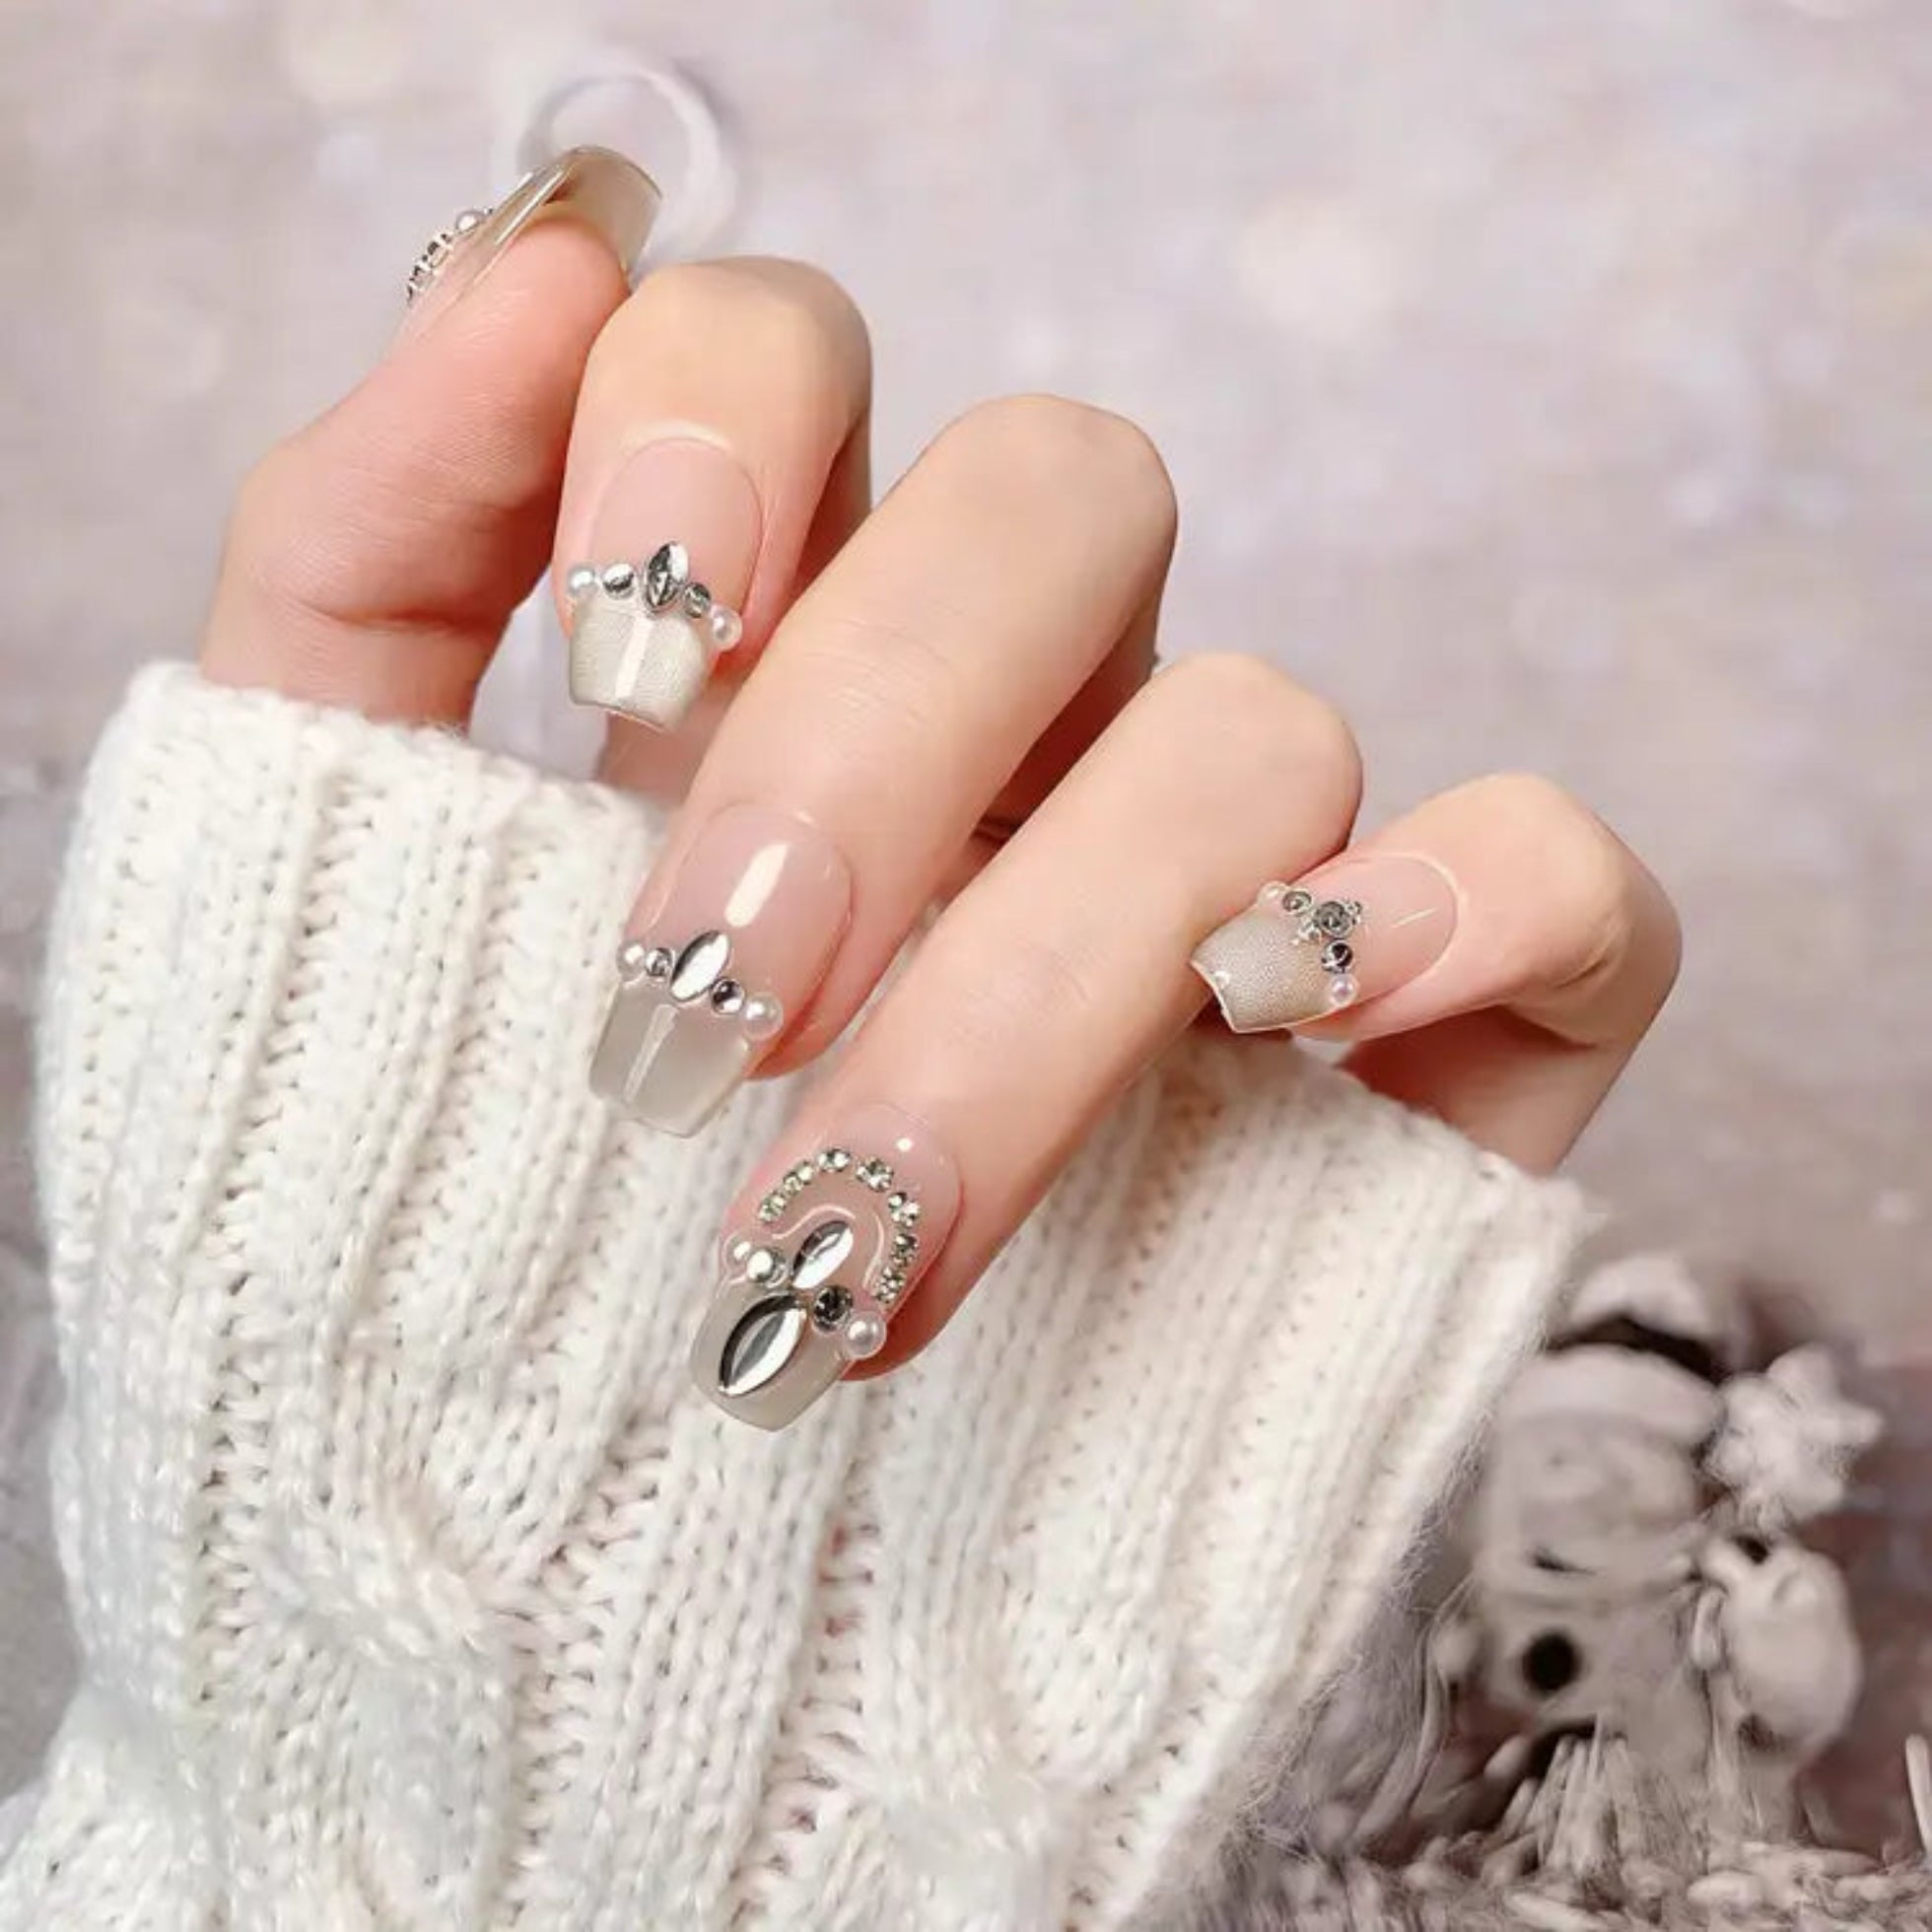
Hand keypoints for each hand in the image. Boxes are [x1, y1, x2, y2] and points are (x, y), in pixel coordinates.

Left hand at [201, 154, 1677, 1428]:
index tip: (623, 655)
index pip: (792, 354)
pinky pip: (1562, 875)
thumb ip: (370, 557)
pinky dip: (1465, 905)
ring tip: (853, 1251)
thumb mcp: (332, 887)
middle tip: (698, 1025)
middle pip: (1062, 499)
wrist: (598, 1606)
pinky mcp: (1414, 1057)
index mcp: (776, 652)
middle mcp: (1022, 727)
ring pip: (1261, 731)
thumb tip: (523, 267)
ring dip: (1051, 977)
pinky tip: (1295, 1024)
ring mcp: (1226, 877)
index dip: (725, 422)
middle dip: (874, 745)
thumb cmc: (457, 1249)